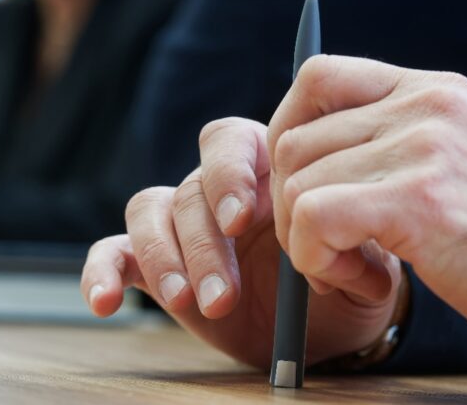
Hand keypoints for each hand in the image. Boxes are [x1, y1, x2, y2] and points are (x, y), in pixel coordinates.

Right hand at [80, 117, 400, 368]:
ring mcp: (186, 225)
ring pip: (152, 212)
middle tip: (221, 292)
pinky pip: (117, 251)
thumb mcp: (365, 267)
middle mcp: (222, 190)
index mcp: (270, 171)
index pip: (232, 142)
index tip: (241, 219)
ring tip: (191, 303)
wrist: (326, 324)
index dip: (229, 172)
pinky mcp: (158, 264)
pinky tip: (105, 301)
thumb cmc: (346, 282)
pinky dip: (102, 271)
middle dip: (204, 242)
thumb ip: (355, 251)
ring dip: (165, 258)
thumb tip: (342, 250)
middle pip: (192, 187)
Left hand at [268, 55, 466, 366]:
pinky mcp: (420, 201)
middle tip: (332, 248)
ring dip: (307, 242)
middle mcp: (425, 106)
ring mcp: (424, 147)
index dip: (288, 131)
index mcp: (432, 92)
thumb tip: (326, 168)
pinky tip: (364, 279)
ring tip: (355, 268)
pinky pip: (314, 217)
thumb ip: (403, 147)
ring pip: (296, 182)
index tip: (300, 186)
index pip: (318, 76)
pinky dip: (316, 259)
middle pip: (294, 139)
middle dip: (292, 205)